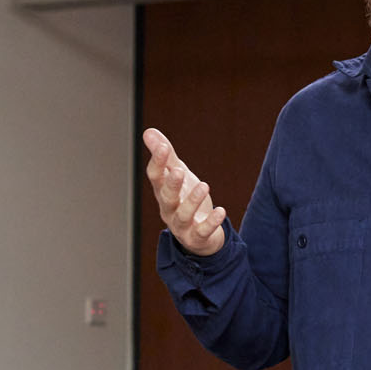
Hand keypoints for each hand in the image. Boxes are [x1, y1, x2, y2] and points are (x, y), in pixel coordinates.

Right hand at [143, 128, 226, 256]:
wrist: (199, 236)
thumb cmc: (185, 200)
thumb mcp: (177, 175)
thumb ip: (165, 156)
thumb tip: (149, 132)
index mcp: (162, 192)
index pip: (156, 177)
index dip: (157, 162)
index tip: (162, 146)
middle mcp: (169, 209)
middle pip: (166, 197)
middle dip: (171, 184)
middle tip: (179, 170)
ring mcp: (182, 225)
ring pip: (183, 215)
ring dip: (192, 201)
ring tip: (204, 185)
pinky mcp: (197, 237)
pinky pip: (202, 231)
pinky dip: (211, 222)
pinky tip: (221, 211)